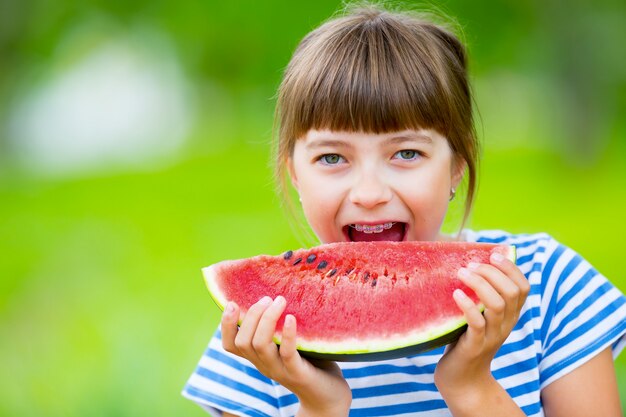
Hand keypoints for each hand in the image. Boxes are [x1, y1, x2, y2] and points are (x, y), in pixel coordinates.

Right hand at [221, 296, 351, 416]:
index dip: (226, 325)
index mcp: (258, 357)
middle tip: (267, 298)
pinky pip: (287, 353)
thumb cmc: (310, 363)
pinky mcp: (298, 373)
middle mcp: (264, 364)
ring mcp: (279, 370)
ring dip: (267, 319)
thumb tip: (274, 294)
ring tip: (279, 301)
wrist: (327, 396)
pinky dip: (287, 334)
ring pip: (259, 345)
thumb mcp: (287, 344)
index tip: (232, 302)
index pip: (230, 344)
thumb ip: (278, 327)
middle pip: (243, 341)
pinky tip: (291, 318)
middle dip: (251, 315)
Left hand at [434, 252, 529, 407]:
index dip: (512, 268)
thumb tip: (470, 261)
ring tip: (461, 273)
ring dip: (479, 284)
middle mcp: (505, 324)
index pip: (523, 287)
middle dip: (492, 273)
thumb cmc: (466, 339)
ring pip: (496, 305)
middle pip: (511, 292)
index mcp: (510, 315)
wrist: (462, 379)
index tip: (494, 255)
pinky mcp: (474, 346)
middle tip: (470, 264)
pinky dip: (467, 305)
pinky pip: (476, 323)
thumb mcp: (479, 315)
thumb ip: (480, 294)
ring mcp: (492, 336)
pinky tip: (456, 294)